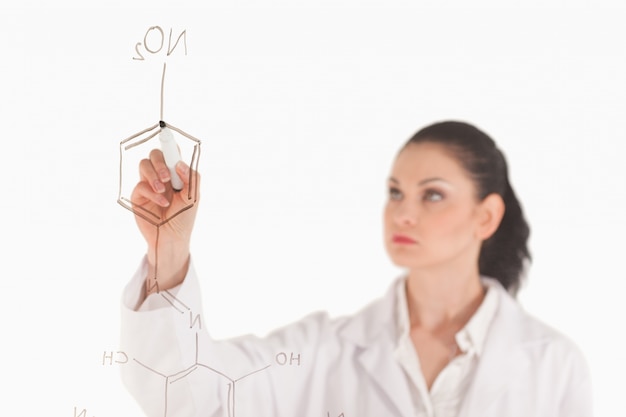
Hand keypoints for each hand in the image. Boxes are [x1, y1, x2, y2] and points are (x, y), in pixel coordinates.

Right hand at [130, 149, 200, 292]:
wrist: (172, 238)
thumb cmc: (184, 217)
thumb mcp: (193, 197)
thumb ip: (190, 178)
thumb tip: (179, 163)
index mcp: (176, 173)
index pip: (172, 152)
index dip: (169, 142)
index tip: (166, 133)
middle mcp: (162, 175)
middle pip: (155, 154)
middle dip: (160, 161)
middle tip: (167, 177)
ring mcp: (149, 184)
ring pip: (144, 165)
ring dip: (154, 175)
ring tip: (163, 190)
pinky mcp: (138, 195)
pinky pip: (140, 185)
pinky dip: (152, 192)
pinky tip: (162, 203)